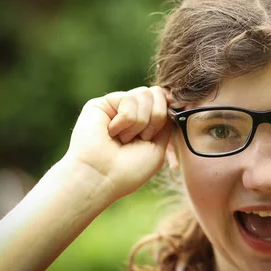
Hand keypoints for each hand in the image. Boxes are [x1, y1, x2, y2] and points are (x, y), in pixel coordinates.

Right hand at [64, 86, 171, 201]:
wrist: (103, 177)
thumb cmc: (131, 169)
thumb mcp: (158, 147)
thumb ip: (165, 122)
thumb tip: (168, 97)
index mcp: (145, 123)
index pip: (164, 100)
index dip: (167, 110)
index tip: (161, 128)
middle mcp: (131, 112)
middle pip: (156, 93)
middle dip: (156, 118)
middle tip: (142, 138)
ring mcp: (117, 107)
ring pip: (144, 94)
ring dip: (139, 122)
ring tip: (124, 139)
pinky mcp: (102, 103)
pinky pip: (128, 98)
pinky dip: (126, 120)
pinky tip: (112, 133)